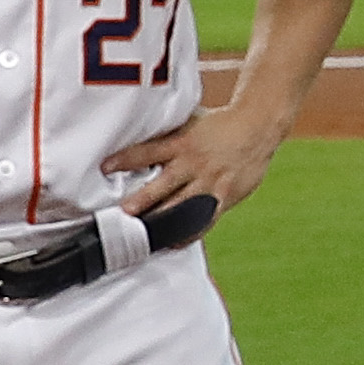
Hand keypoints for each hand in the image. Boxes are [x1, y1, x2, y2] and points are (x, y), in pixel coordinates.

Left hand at [105, 104, 283, 224]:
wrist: (258, 128)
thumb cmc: (222, 125)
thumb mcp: (192, 122)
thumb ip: (170, 134)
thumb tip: (141, 132)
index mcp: (182, 143)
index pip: (148, 151)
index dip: (125, 159)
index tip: (105, 167)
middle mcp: (194, 163)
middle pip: (163, 185)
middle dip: (142, 200)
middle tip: (124, 213)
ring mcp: (210, 182)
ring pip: (182, 206)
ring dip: (162, 221)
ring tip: (145, 236)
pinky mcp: (224, 196)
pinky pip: (205, 219)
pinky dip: (189, 232)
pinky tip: (175, 242)